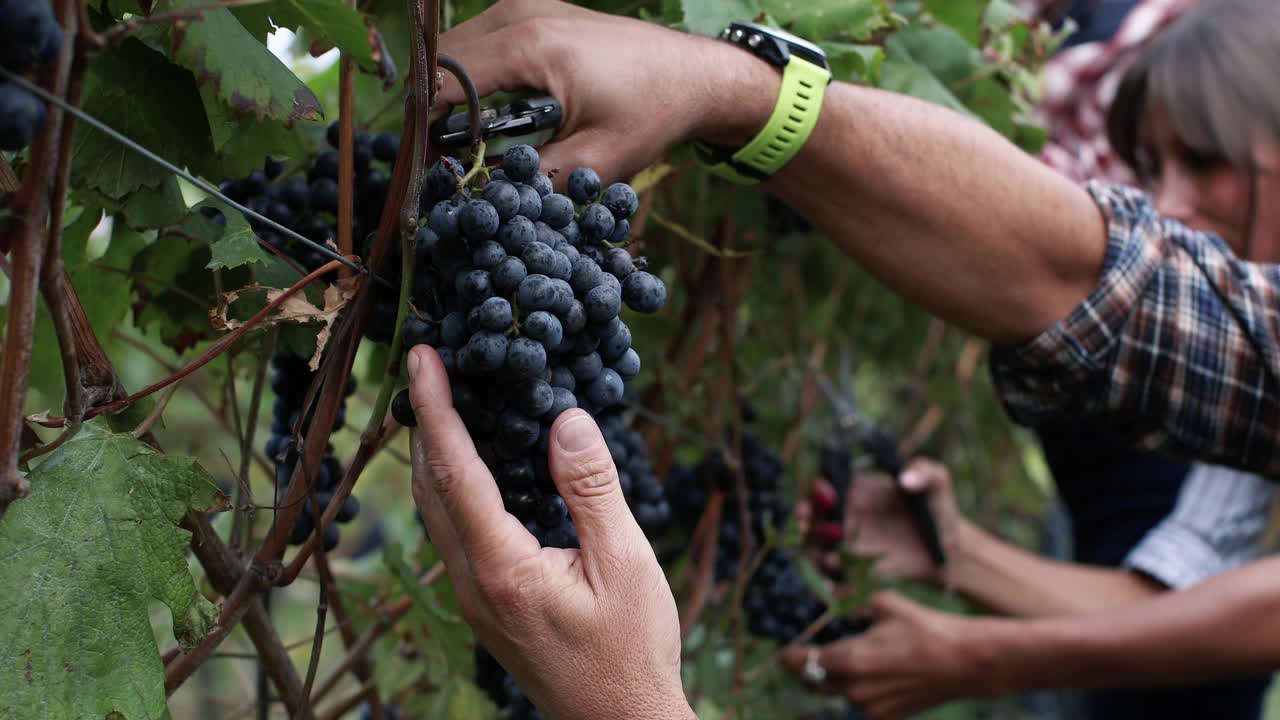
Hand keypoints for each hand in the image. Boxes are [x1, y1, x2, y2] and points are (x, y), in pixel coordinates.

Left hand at [405, 345, 693, 719]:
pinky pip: (453, 531)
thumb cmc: (632, 650)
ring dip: (432, 453)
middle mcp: (473, 582)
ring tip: (440, 403)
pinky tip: (472, 467)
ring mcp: (474, 597)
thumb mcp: (626, 563)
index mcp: (502, 567)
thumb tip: (565, 419)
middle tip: (425, 365)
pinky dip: (451, 485)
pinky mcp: (486, 605)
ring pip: (435, 511)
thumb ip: (592, 489)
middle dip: (423, 421)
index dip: (436, 408)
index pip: (455, 471)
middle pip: (429, 487)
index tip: (421, 357)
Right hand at [434, 0, 777, 183]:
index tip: (421, 162)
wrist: (693, 75)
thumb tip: (483, 199)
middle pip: (442, 57)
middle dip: (428, 106)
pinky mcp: (535, 8)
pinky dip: (470, 69)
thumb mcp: (595, 162)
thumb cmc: (650, 114)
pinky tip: (477, 107)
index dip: (423, 124)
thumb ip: (533, 178)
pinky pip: (481, 37)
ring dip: (447, 87)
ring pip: (457, 44)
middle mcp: (522, 13)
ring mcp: (527, 5)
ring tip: (452, 136)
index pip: (446, 80)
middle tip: (432, 155)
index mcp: (531, 46)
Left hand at [781, 592, 1004, 719]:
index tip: (784, 651)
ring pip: (838, 694)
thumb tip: (828, 589)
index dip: (788, 657)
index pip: (801, 663)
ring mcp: (871, 706)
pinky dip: (860, 691)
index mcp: (850, 660)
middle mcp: (855, 689)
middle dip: (810, 669)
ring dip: (836, 680)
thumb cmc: (925, 628)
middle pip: (814, 683)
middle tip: (811, 655)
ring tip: (850, 661)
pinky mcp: (887, 716)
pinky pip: (861, 705)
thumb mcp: (885, 604)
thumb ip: (850, 599)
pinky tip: (875, 675)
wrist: (965, 662)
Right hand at [795, 458, 966, 584]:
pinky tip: (836, 566)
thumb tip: (905, 480)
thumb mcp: (937, 481)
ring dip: (810, 546)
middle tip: (804, 522)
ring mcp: (845, 541)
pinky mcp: (853, 566)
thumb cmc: (937, 506)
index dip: (816, 487)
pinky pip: (829, 570)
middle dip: (800, 516)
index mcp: (854, 487)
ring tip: (828, 550)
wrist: (946, 547)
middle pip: (807, 512)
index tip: (826, 493)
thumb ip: (925, 472)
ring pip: (811, 542)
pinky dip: (825, 570)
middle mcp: (843, 512)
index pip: (823, 482)